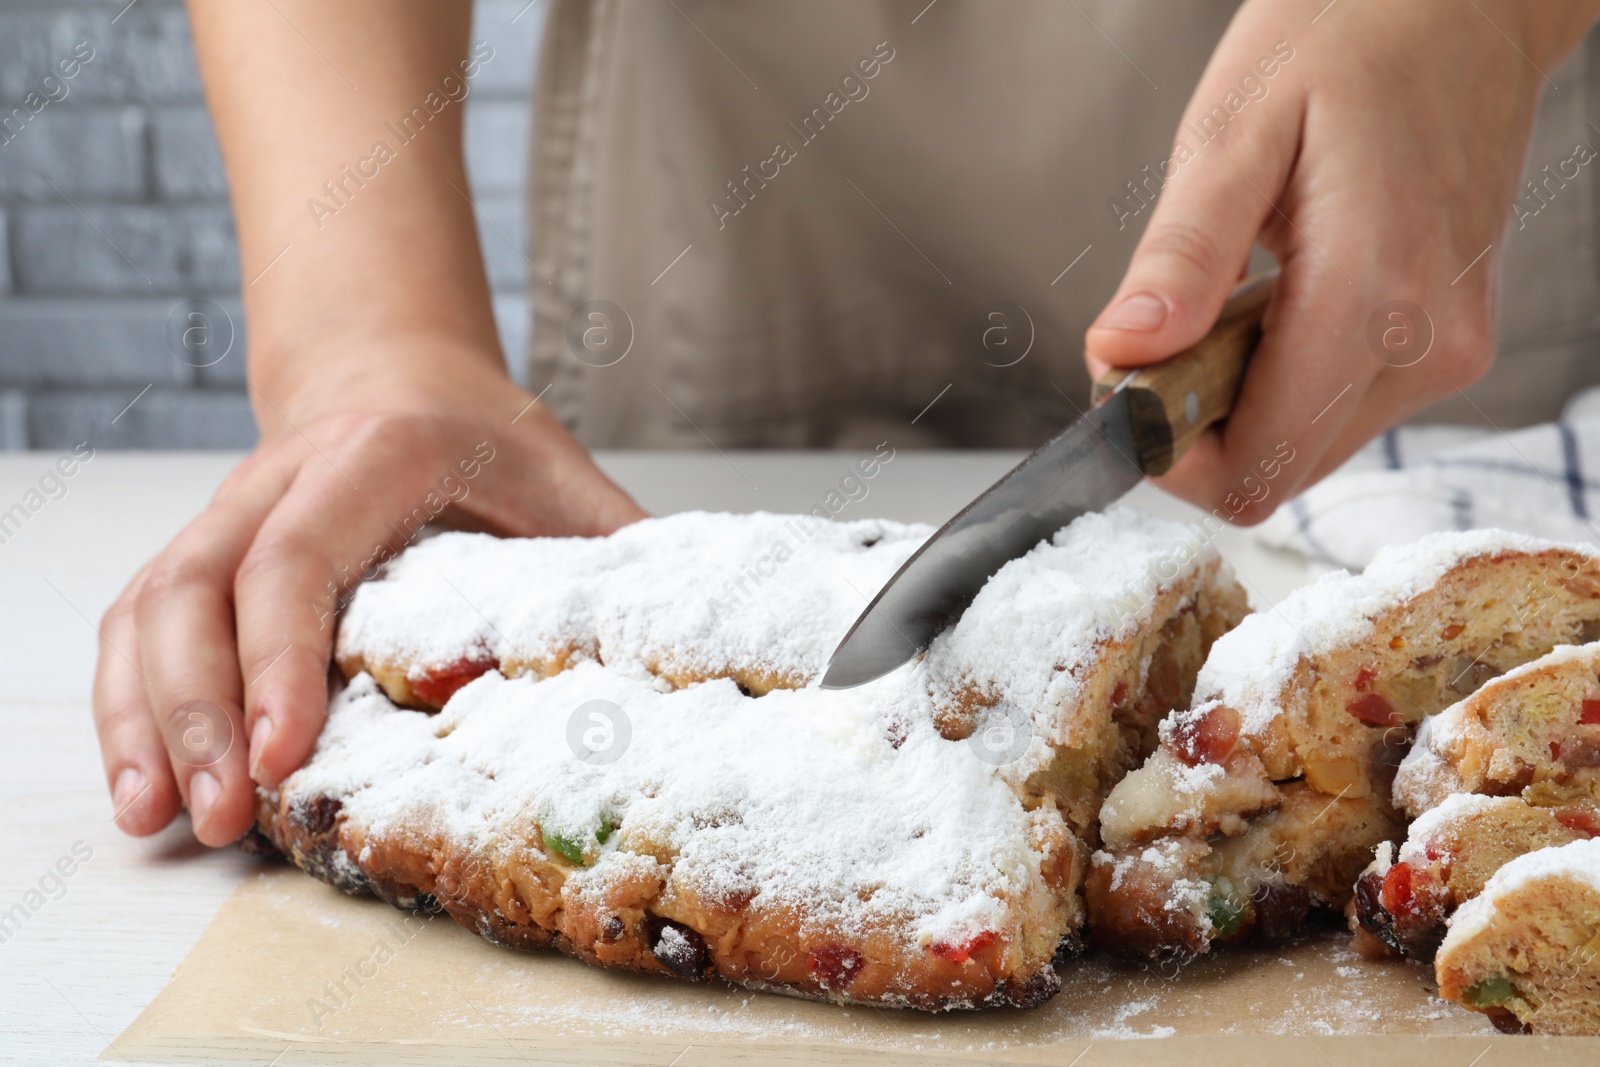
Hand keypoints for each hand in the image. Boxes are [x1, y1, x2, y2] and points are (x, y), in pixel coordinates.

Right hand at [93, 336, 645, 845]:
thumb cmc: (487, 433)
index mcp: (372, 453)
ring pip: (147, 609)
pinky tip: (147, 784)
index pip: (297, 556)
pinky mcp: (203, 553)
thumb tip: (689, 648)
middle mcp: (278, 479)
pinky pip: (138, 624)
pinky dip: (130, 705)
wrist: (399, 372)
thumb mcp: (563, 475)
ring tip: (160, 821)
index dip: (281, 656)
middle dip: (199, 712)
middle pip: (194, 589)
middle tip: (226, 817)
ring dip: (145, 720)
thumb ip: (614, 551)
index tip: (284, 755)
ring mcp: (227, 514)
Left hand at [1085, 0, 1599, 522]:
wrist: (1462, 2)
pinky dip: (1286, 377)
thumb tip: (1123, 355)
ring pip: (1307, 447)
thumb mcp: (1232, 134)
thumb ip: (1180, 258)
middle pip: (1278, 471)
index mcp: (1372, 300)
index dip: (1167, 449)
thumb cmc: (1347, 40)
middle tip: (1165, 332)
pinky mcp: (1447, 343)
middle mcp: (1426, 348)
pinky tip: (1277, 295)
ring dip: (1241, 401)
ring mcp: (1446, 351)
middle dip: (1198, 423)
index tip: (1125, 382)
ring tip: (1230, 295)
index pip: (1254, 468)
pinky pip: (1341, 406)